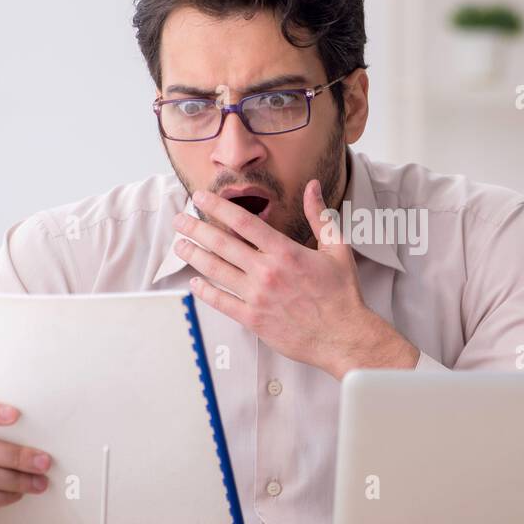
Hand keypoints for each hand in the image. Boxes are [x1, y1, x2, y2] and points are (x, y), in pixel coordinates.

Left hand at [173, 179, 419, 378]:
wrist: (344, 336)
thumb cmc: (342, 294)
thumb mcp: (337, 248)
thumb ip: (320, 216)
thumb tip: (313, 187)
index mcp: (285, 251)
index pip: (243, 222)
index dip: (218, 206)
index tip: (201, 197)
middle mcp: (266, 272)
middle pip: (221, 244)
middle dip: (195, 228)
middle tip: (179, 220)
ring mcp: (257, 297)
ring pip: (216, 271)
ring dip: (194, 256)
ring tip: (180, 246)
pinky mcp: (253, 319)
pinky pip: (221, 302)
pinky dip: (204, 291)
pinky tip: (195, 283)